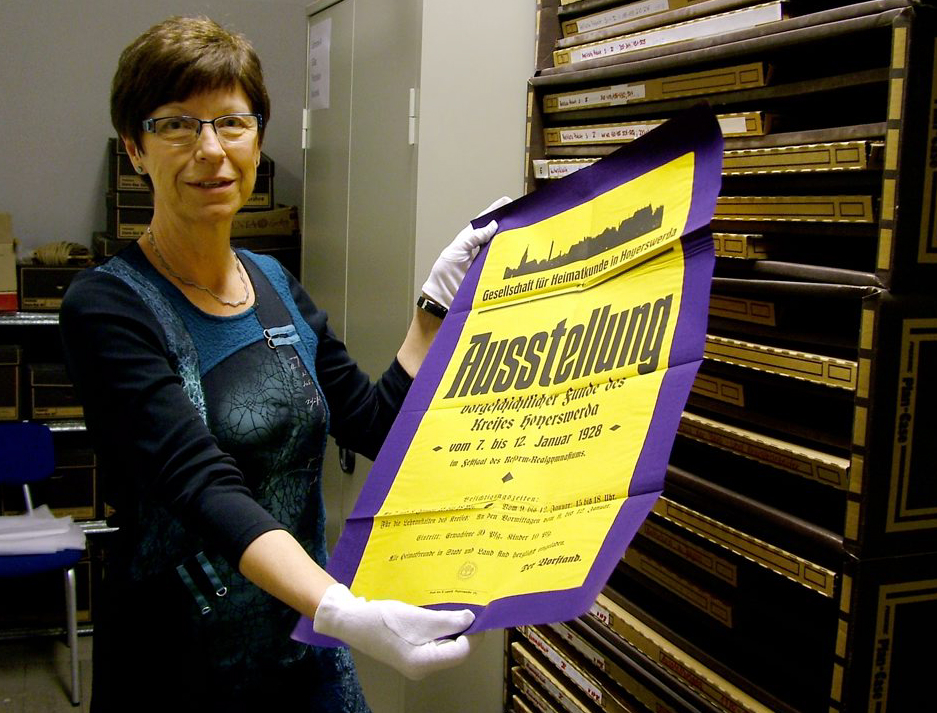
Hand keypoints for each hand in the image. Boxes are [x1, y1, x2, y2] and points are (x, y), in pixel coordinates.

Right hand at [312, 583, 476, 679]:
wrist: (349, 619)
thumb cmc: (380, 619)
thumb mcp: (416, 617)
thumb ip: (446, 620)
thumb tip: (471, 619)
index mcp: (423, 663)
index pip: (461, 652)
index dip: (474, 633)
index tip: (480, 613)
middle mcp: (421, 666)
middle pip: (455, 650)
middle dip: (464, 629)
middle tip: (472, 606)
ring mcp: (415, 660)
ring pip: (444, 644)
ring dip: (452, 626)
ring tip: (459, 606)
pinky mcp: (410, 651)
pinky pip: (433, 641)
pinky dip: (440, 627)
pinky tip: (442, 612)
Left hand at [421, 196, 512, 308]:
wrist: (443, 296)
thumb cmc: (444, 272)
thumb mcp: (457, 249)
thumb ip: (473, 237)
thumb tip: (492, 225)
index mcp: (470, 238)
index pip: (485, 220)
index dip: (495, 210)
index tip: (508, 201)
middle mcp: (480, 248)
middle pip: (497, 233)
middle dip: (509, 224)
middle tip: (521, 217)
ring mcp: (487, 261)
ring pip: (503, 247)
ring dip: (512, 241)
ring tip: (524, 232)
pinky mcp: (491, 274)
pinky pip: (504, 264)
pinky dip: (511, 259)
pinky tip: (519, 254)